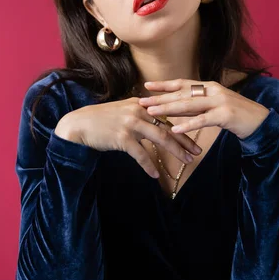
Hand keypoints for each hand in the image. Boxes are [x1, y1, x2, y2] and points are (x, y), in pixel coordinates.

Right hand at [55, 97, 202, 179]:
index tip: (199, 133)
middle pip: (168, 127)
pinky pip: (140, 153)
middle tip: (198, 152)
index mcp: (141, 104)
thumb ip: (141, 114)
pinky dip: (149, 165)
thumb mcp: (123, 111)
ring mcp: (130, 123)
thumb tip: (158, 123)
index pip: (167, 114)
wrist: (79, 125)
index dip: (184, 124)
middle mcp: (138, 111)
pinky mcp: (121, 137)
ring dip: (175, 152)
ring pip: (160, 138)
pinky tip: (155, 175)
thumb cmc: (102, 120)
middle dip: (185, 140)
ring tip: (187, 162)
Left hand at [138, 78, 269, 139]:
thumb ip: (198, 105)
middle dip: (159, 98)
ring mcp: (220, 101)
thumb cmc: (236, 115)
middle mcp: (213, 90)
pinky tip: (176, 129)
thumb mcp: (215, 106)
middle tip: (140, 100)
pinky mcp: (225, 115)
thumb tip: (177, 106)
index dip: (164, 84)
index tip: (146, 85)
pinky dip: (189, 124)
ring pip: (188, 105)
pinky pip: (203, 120)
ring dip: (168, 109)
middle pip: (181, 94)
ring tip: (151, 112)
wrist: (260, 121)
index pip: (182, 83)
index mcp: (209, 87)